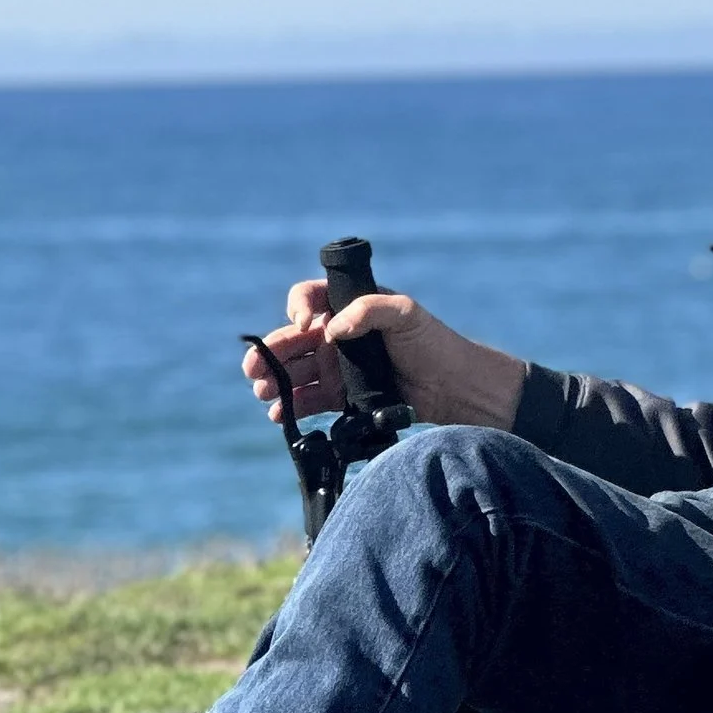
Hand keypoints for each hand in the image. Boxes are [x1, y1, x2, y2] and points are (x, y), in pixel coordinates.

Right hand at [240, 279, 526, 430]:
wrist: (456, 389)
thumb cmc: (435, 344)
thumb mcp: (407, 313)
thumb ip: (370, 309)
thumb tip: (333, 327)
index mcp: (350, 306)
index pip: (310, 299)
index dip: (298, 308)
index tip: (304, 324)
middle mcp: (339, 335)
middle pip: (293, 340)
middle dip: (270, 352)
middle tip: (255, 368)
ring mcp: (339, 367)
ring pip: (296, 372)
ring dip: (275, 380)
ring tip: (262, 391)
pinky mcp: (344, 397)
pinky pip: (311, 400)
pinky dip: (293, 406)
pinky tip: (280, 413)